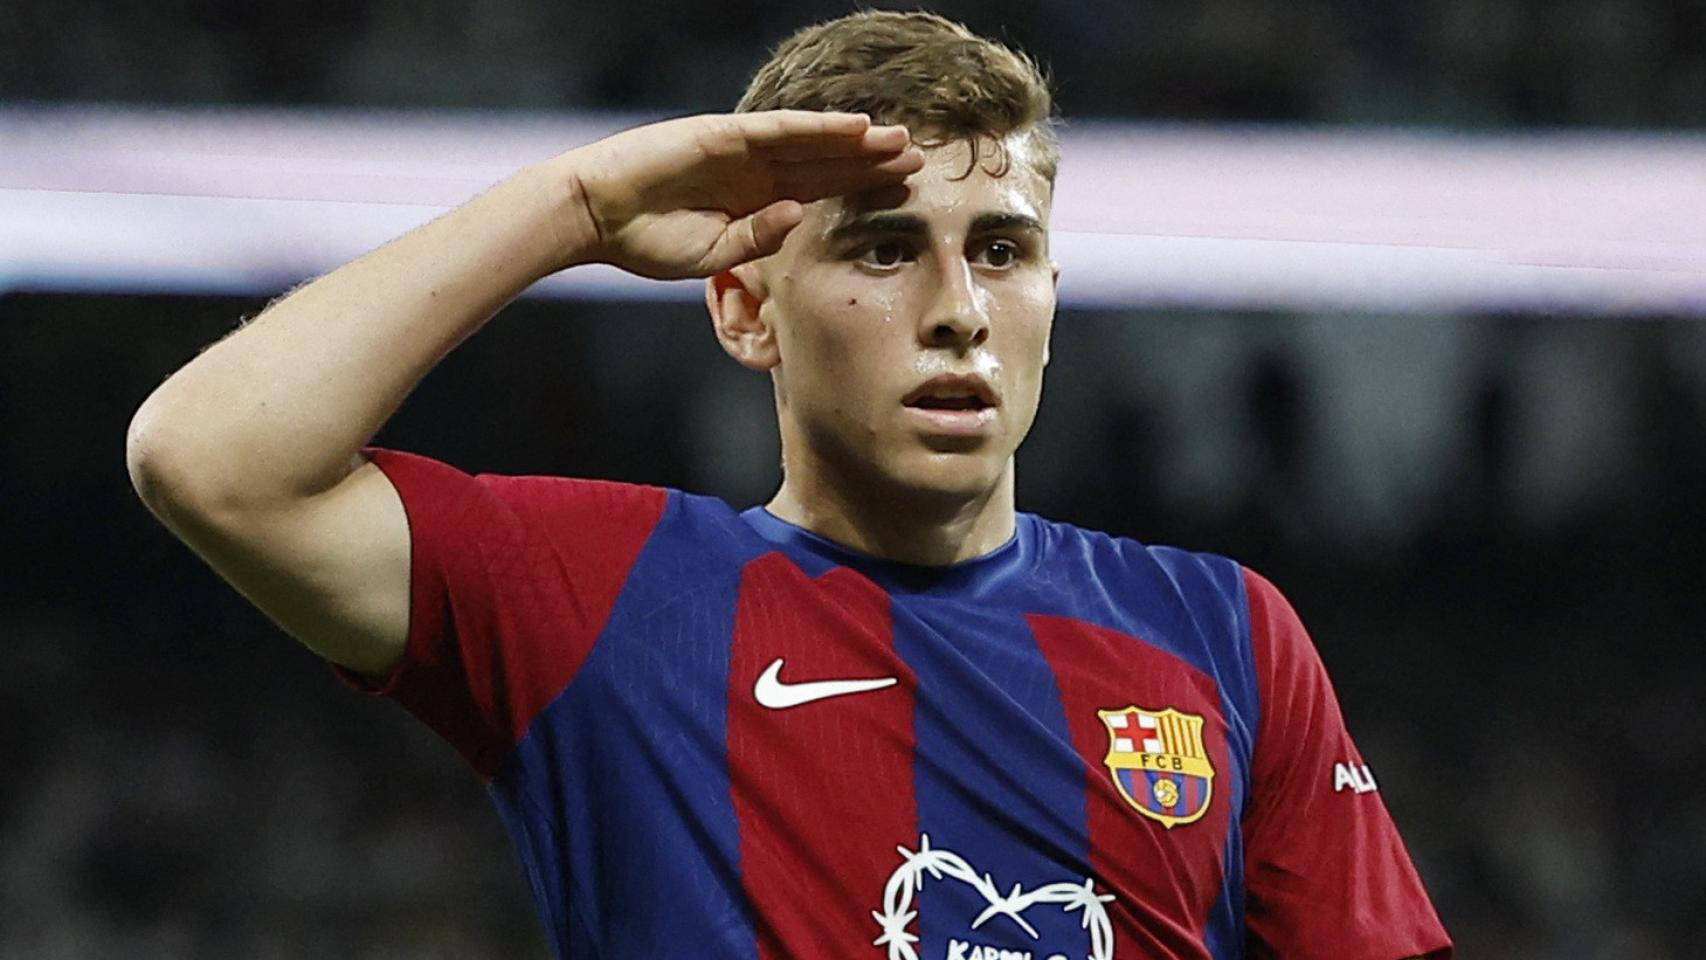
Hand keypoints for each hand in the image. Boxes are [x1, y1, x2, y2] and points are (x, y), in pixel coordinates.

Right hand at [562, 111, 923, 278]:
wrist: (596, 216)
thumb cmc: (648, 241)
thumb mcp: (715, 255)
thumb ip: (758, 238)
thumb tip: (800, 215)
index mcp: (756, 203)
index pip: (820, 194)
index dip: (861, 192)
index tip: (904, 194)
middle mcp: (756, 172)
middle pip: (827, 164)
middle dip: (872, 163)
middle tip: (922, 161)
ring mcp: (741, 150)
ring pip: (813, 143)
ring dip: (857, 141)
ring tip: (900, 141)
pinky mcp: (723, 134)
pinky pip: (780, 129)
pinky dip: (818, 127)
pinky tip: (854, 127)